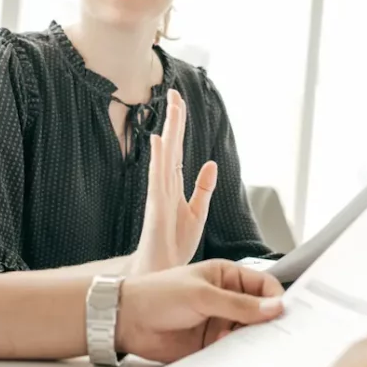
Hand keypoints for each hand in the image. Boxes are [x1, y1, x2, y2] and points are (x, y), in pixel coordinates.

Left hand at [116, 259, 283, 363]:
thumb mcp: (201, 294)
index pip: (264, 286)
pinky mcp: (211, 345)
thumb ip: (238, 304)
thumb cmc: (158, 294)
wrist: (127, 320)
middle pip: (261, 312)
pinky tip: (233, 356)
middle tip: (274, 336)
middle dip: (268, 324)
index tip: (284, 314)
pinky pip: (233, 351)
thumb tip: (274, 308)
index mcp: (227, 276)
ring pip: (249, 334)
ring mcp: (220, 322)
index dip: (276, 299)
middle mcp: (227, 299)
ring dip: (252, 341)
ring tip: (246, 345)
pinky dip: (238, 355)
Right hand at [133, 89, 217, 273]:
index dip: (178, 126)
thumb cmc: (174, 246)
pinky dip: (157, 159)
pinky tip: (158, 141)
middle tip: (174, 93)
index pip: (176, 149)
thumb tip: (210, 164)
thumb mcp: (197, 214)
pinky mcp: (156, 207)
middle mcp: (164, 185)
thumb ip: (203, 189)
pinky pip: (157, 178)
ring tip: (170, 107)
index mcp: (174, 186)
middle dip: (174, 120)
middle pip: (170, 146)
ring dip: (168, 131)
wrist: (161, 273)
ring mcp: (158, 194)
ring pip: (165, 155)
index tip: (179, 103)